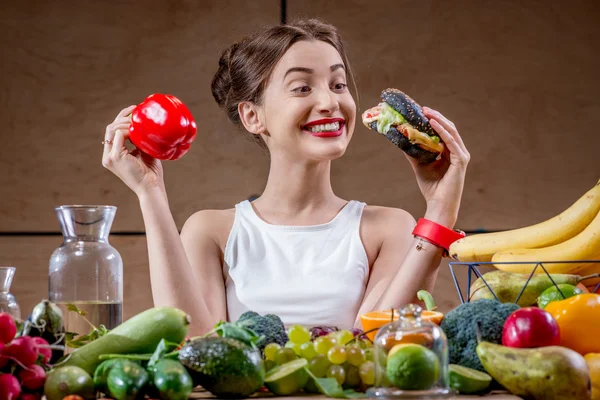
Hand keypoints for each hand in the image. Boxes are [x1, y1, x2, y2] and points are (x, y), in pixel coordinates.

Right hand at [102, 105, 164, 196]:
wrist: (151, 188)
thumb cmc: (151, 173)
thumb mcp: (144, 152)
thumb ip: (139, 140)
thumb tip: (143, 124)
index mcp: (113, 156)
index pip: (112, 132)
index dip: (121, 119)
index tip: (134, 111)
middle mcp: (108, 156)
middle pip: (110, 128)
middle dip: (122, 116)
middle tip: (136, 109)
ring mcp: (110, 157)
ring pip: (112, 128)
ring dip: (126, 121)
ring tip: (139, 121)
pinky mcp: (116, 156)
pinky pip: (119, 134)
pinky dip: (129, 129)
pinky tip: (139, 131)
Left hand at [403, 107, 469, 226]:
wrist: (438, 204)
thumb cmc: (431, 187)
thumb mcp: (419, 165)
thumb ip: (413, 152)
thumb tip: (401, 139)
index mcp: (450, 152)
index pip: (443, 131)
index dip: (433, 120)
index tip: (421, 112)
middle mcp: (458, 151)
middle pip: (448, 128)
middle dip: (436, 117)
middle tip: (422, 108)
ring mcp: (461, 155)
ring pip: (451, 131)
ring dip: (438, 120)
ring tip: (426, 112)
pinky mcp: (461, 160)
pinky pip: (451, 142)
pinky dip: (442, 131)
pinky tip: (432, 124)